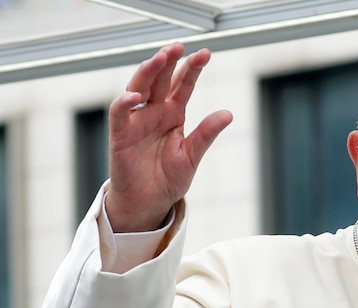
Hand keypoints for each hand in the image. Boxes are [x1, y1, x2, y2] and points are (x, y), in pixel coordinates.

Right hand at [106, 43, 232, 231]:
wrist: (149, 202)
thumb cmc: (169, 178)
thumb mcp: (192, 155)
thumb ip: (206, 134)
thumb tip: (229, 114)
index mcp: (174, 115)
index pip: (184, 86)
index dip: (192, 69)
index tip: (205, 53)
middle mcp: (154, 113)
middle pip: (160, 80)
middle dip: (168, 62)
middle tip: (178, 47)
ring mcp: (136, 121)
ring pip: (139, 88)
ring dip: (148, 73)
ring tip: (159, 58)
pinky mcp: (120, 135)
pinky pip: (120, 114)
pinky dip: (125, 103)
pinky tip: (135, 95)